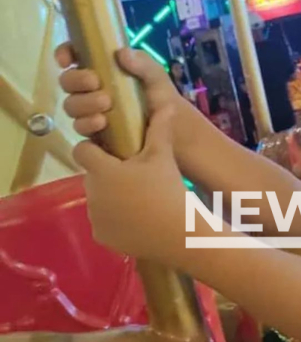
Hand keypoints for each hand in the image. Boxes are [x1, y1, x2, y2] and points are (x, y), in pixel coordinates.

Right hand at [55, 44, 197, 157]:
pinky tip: (101, 122)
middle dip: (76, 80)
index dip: (65, 53)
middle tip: (95, 82)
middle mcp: (92, 89)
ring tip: (106, 103)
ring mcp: (91, 111)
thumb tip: (121, 53)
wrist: (172, 130)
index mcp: (102, 69)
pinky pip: (80, 128)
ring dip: (83, 102)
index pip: (74, 56)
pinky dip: (88, 123)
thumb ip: (143, 64)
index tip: (67, 59)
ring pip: (71, 105)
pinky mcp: (94, 133)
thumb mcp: (156, 77)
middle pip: (68, 82)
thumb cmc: (161, 98)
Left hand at [73, 108, 185, 260]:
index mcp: (101, 169)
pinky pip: (104, 223)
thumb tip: (165, 104)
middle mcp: (91, 193)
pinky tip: (137, 220)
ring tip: (139, 200)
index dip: (96, 149)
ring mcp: (95, 217)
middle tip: (136, 177)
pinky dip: (116, 221)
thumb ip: (159, 129)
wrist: (178, 233)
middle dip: (108, 175)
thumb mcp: (163, 156)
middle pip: (92, 177)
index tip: (115, 153)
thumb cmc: (168, 189)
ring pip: (98, 200)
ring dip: (111, 198)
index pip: (82, 150)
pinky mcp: (102, 237)